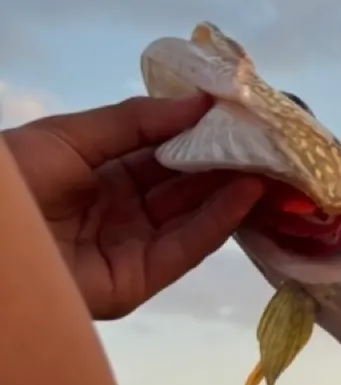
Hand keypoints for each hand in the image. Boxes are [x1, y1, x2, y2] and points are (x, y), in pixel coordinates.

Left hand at [3, 95, 264, 319]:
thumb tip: (199, 102)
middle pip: (185, 186)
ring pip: (193, 216)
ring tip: (272, 163)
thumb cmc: (13, 182)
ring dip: (234, 190)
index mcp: (99, 174)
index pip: (162, 153)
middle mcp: (120, 211)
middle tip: (271, 139)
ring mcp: (130, 247)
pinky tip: (247, 193)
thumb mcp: (69, 137)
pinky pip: (185, 249)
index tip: (240, 113)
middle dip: (228, 162)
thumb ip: (135, 122)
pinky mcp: (137, 282)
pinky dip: (219, 222)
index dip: (200, 133)